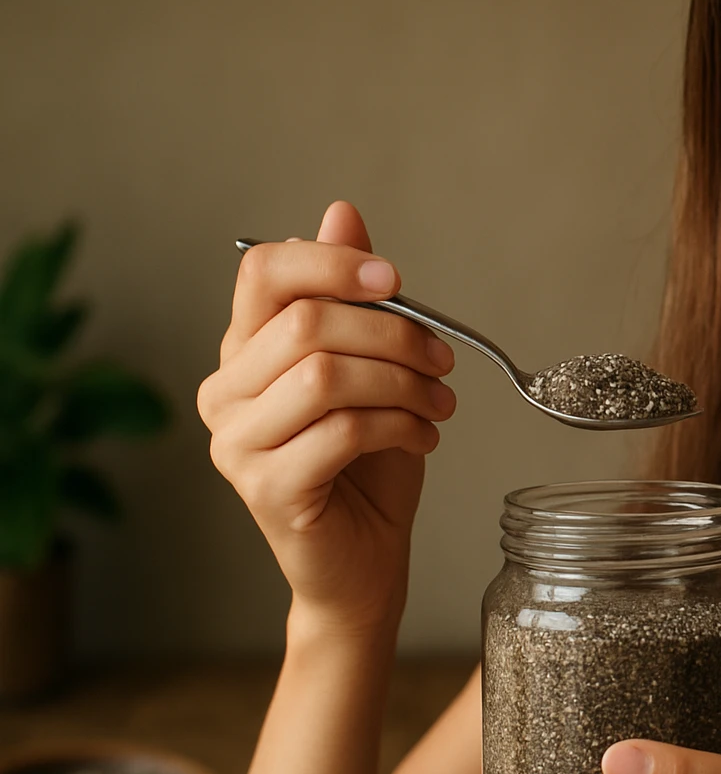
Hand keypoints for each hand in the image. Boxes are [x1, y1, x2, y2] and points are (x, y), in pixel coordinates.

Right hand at [197, 201, 456, 630]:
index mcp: (244, 350)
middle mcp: (225, 392)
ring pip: (324, 376)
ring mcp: (236, 444)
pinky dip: (401, 427)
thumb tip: (342, 213)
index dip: (332, 263)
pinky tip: (425, 438)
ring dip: (403, 384)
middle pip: (305, 324)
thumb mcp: (372, 368)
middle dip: (394, 334)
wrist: (366, 560)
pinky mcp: (266, 489)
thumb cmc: (368, 466)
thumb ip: (352, 297)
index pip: (262, 272)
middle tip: (443, 363)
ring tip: (439, 406)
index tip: (395, 279)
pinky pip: (342, 431)